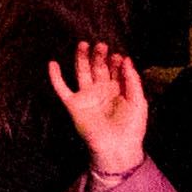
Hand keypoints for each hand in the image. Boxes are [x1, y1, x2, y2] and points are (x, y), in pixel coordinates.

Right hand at [49, 41, 150, 178]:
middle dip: (99, 56)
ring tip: (83, 44)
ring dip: (81, 58)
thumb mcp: (138, 102)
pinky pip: (62, 88)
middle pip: (98, 68)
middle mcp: (101, 91)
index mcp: (118, 91)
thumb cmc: (131, 127)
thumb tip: (126, 60)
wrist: (116, 147)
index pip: (115, 70)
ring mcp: (86, 96)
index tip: (118, 56)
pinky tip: (53, 64)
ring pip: (81, 72)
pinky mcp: (73, 104)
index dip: (116, 61)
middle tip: (101, 45)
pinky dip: (56, 77)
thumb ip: (132, 81)